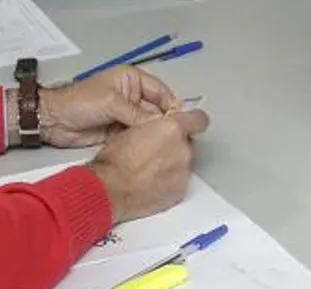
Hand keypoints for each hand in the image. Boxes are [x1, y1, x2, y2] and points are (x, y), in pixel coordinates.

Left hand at [39, 66, 177, 147]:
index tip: (182, 121)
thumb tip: (160, 124)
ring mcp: (125, 115)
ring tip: (167, 146)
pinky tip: (152, 150)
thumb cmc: (80, 102)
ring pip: (148, 125)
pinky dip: (143, 142)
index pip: (160, 91)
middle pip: (156, 109)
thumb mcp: (112, 102)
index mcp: (131, 80)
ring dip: (154, 134)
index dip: (171, 105)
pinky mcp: (119, 131)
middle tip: (177, 137)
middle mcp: (131, 96)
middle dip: (164, 122)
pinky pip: (136, 136)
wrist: (54, 121)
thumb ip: (138, 114)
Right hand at [90, 109, 210, 222]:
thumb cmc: (115, 160)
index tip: (188, 125)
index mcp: (173, 129)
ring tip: (150, 170)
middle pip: (188, 143)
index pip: (199, 119)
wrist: (110, 189)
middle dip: (176, 146)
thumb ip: (155, 126)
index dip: (193, 122)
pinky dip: (169, 181)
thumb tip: (161, 127)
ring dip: (172, 164)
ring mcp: (184, 172)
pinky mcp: (180, 191)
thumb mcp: (133, 129)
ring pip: (184, 163)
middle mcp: (183, 149)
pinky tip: (151, 183)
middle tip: (156, 152)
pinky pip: (179, 181)